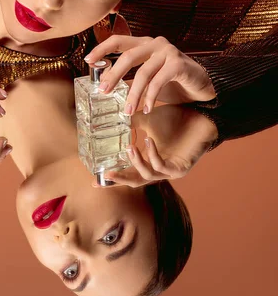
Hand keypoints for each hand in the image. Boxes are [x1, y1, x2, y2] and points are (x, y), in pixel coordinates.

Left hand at [84, 35, 215, 113]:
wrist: (201, 87)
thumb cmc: (172, 82)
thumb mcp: (146, 81)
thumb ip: (129, 80)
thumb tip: (106, 88)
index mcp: (144, 44)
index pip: (119, 41)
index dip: (102, 49)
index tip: (88, 60)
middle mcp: (155, 44)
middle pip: (128, 55)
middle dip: (114, 75)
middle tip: (104, 92)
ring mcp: (168, 51)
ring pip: (144, 71)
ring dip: (133, 93)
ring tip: (127, 111)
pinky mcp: (179, 64)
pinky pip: (160, 80)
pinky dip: (151, 96)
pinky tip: (147, 109)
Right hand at [92, 103, 217, 187]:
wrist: (199, 114)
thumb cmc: (175, 117)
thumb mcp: (147, 120)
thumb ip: (130, 123)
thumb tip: (110, 119)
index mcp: (149, 159)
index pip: (128, 172)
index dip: (113, 178)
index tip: (95, 181)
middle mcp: (159, 169)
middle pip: (135, 181)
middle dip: (120, 179)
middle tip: (106, 174)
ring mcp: (170, 171)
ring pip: (147, 175)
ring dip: (136, 163)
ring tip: (129, 147)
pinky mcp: (181, 168)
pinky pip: (162, 167)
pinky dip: (152, 154)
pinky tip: (148, 141)